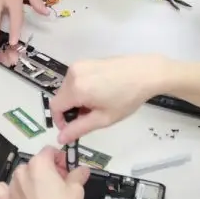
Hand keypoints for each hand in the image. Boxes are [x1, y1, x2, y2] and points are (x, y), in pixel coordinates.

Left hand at [0, 148, 90, 198]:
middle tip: (61, 184)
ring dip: (31, 180)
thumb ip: (77, 176)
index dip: (61, 159)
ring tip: (44, 194)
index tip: (68, 169)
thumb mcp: (77, 191)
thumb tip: (82, 170)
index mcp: (39, 165)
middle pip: (36, 164)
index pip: (50, 152)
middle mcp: (22, 173)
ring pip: (20, 176)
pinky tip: (16, 196)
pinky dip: (6, 190)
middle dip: (49, 171)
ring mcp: (12, 189)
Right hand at [51, 55, 169, 142]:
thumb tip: (60, 138)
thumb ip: (79, 129)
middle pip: (61, 97)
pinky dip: (81, 89)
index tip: (73, 128)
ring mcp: (79, 64)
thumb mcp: (103, 118)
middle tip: (91, 116)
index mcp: (76, 88)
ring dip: (77, 99)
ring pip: (68, 88)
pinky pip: (76, 79)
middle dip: (71, 110)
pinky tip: (99, 92)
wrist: (145, 73)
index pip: (54, 107)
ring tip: (98, 104)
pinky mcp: (86, 60)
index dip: (60, 121)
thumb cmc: (127, 98)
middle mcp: (73, 73)